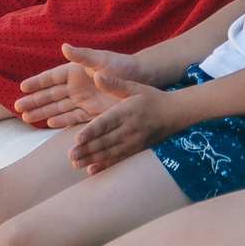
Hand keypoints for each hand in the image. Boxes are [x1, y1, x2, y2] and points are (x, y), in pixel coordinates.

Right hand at [12, 44, 152, 127]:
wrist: (141, 81)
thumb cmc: (121, 66)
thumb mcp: (101, 60)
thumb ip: (82, 56)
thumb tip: (64, 47)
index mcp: (76, 71)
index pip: (51, 78)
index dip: (37, 83)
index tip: (22, 88)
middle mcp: (76, 86)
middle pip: (50, 95)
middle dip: (34, 102)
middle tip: (18, 108)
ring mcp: (83, 99)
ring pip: (58, 107)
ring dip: (43, 113)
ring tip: (26, 119)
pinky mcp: (92, 112)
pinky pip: (72, 117)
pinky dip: (60, 120)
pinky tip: (49, 124)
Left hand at [66, 69, 184, 171]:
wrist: (174, 114)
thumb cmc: (152, 98)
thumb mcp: (134, 87)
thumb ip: (114, 84)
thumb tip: (96, 75)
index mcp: (126, 112)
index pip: (105, 123)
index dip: (91, 132)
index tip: (77, 139)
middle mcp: (129, 129)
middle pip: (105, 141)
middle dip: (87, 149)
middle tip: (70, 156)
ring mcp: (133, 142)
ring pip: (109, 153)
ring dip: (92, 159)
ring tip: (76, 164)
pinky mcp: (136, 151)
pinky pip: (118, 160)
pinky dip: (104, 166)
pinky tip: (92, 170)